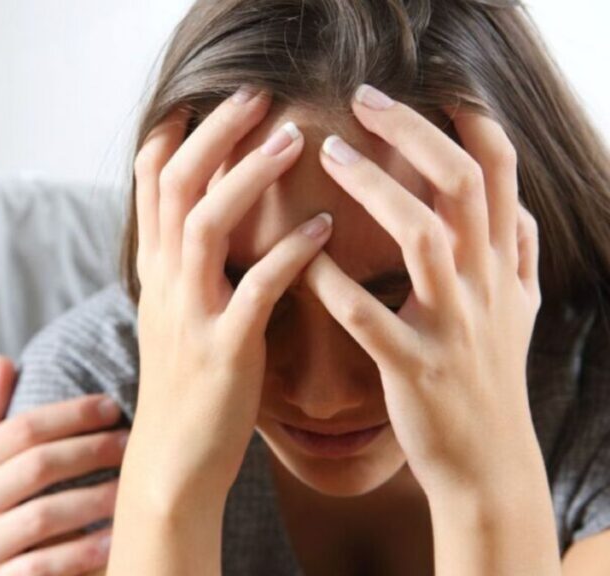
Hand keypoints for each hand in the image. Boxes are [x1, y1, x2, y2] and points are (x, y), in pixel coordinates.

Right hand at [0, 357, 125, 575]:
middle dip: (89, 451)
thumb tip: (5, 362)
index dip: (70, 414)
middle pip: (37, 467)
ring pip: (43, 517)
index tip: (110, 406)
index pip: (22, 429)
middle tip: (130, 443)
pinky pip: (42, 568)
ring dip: (93, 501)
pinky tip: (113, 541)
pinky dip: (80, 555)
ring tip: (129, 489)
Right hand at [124, 88, 327, 514]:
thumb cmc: (186, 387)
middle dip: (213, 133)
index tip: (209, 99)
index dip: (175, 135)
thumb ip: (186, 267)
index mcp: (156, 271)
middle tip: (255, 94)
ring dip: (247, 175)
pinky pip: (254, 289)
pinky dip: (290, 252)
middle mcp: (165, 283)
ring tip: (292, 138)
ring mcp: (189, 314)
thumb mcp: (174, 317)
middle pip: (175, 185)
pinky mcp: (222, 350)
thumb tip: (213, 223)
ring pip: (204, 223)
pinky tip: (324, 227)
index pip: (151, 184)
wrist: (172, 462)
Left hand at [305, 86, 555, 573]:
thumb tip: (516, 208)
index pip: (498, 175)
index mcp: (503, 267)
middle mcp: (485, 287)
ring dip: (377, 189)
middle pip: (462, 187)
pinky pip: (370, 317)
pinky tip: (301, 255)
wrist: (488, 464)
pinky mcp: (414, 368)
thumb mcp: (521, 313)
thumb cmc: (492, 380)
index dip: (468, 124)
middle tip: (363, 100)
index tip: (426, 89)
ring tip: (330, 154)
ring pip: (424, 238)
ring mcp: (452, 327)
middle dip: (415, 133)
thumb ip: (520, 255)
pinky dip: (334, 282)